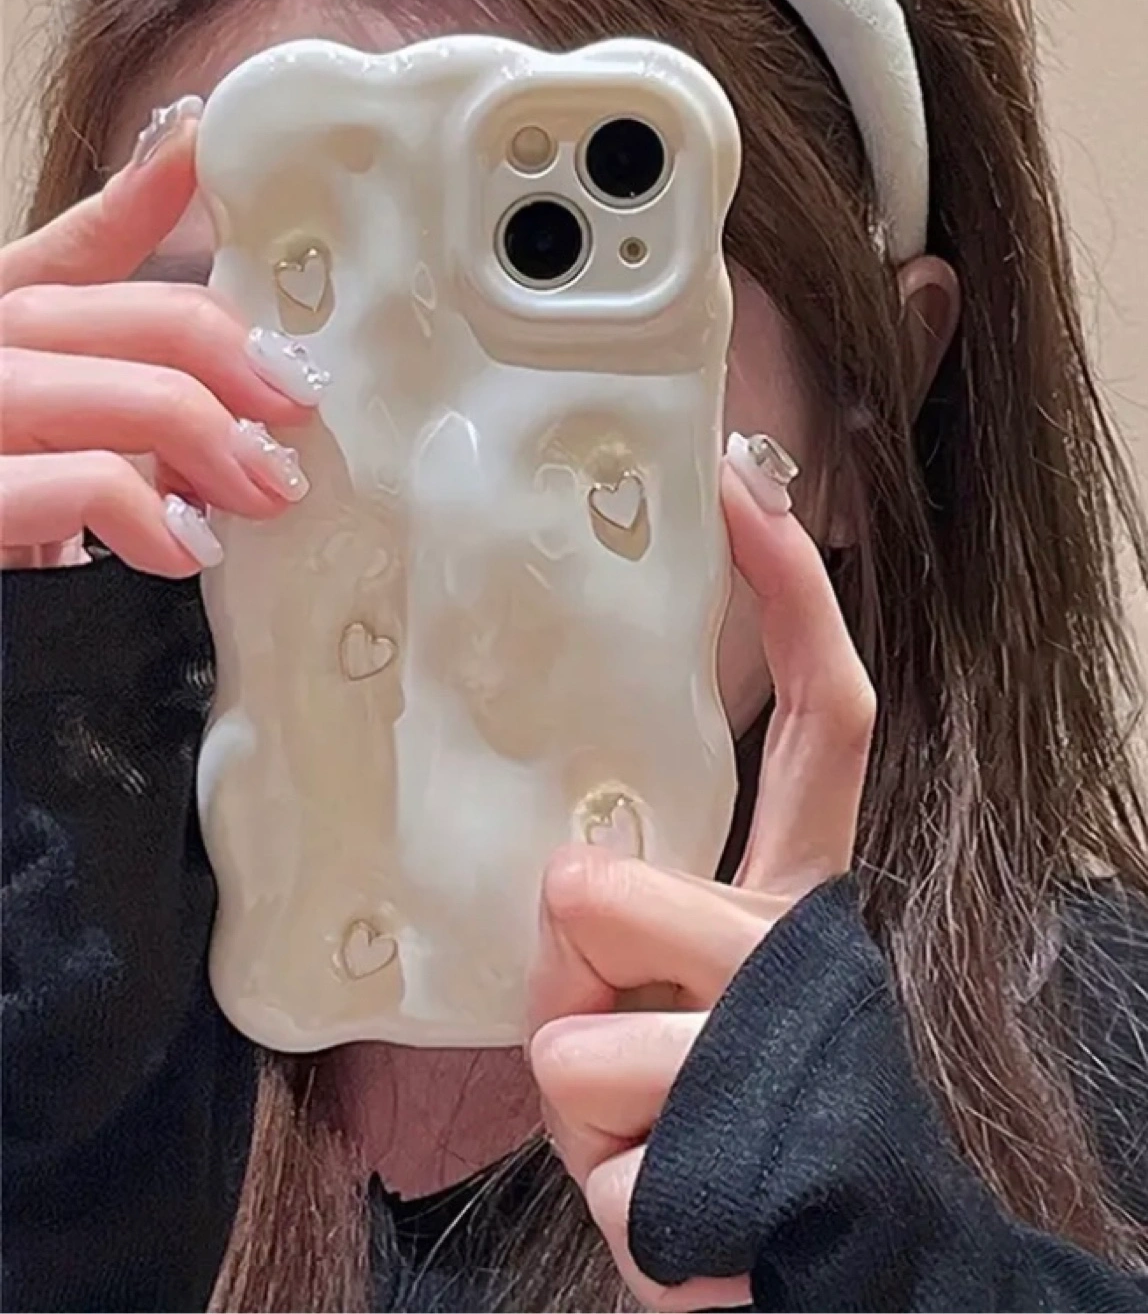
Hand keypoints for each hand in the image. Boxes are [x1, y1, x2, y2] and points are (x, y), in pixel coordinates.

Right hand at [0, 102, 323, 575]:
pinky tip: (186, 545)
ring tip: (265, 488)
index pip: (58, 253)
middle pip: (96, 315)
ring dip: (205, 434)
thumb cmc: (15, 527)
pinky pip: (77, 482)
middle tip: (294, 407)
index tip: (209, 141)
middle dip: (217, 352)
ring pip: (97, 388)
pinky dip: (148, 510)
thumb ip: (124, 381)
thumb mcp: (62, 450)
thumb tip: (223, 336)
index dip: (137, 194)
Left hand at [527, 437, 875, 1310]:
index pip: (830, 719)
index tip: (743, 481)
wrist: (801, 1267)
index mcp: (796, 896)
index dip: (791, 596)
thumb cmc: (704, 1106)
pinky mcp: (748, 1164)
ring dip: (582, 1094)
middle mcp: (806, 956)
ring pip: (582, 1038)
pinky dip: (602, 1189)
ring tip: (643, 1126)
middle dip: (577, 954)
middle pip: (625, 891)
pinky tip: (670, 1200)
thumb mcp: (649, 989)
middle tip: (604, 1012)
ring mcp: (785, 1059)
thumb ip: (622, 911)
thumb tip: (566, 886)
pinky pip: (597, 1157)